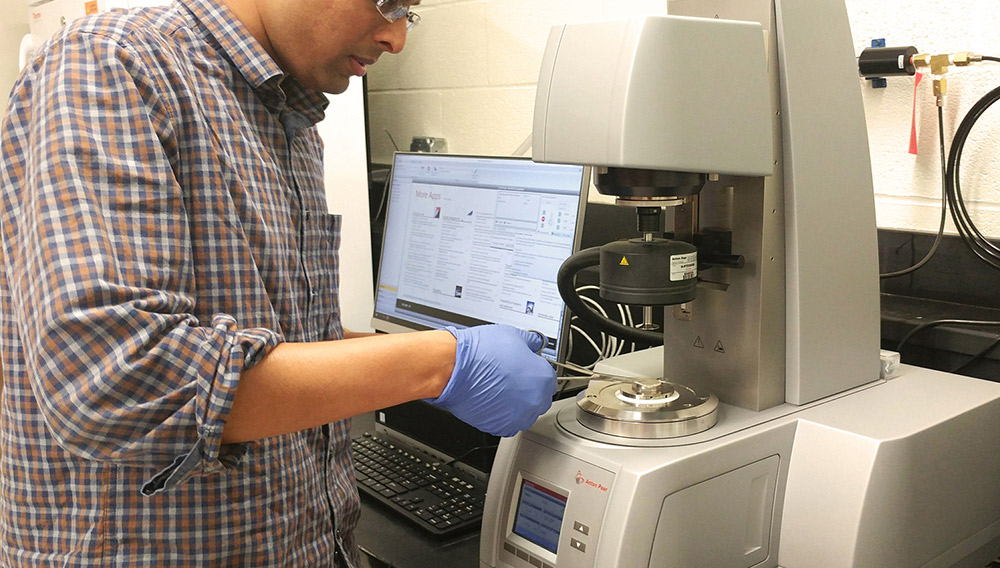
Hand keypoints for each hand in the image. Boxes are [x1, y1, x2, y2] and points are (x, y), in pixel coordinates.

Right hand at [427, 325, 556, 436]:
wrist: (454, 369)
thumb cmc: (481, 353)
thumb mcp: (513, 335)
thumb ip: (530, 342)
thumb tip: (535, 343)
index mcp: (543, 379)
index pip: (549, 378)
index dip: (535, 371)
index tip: (526, 368)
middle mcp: (534, 402)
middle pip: (538, 397)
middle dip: (528, 388)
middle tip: (511, 377)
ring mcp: (517, 417)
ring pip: (524, 412)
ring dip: (516, 403)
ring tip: (499, 388)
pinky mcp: (498, 427)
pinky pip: (506, 421)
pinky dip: (501, 413)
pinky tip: (491, 398)